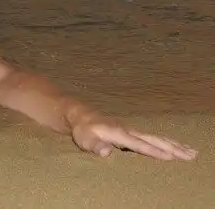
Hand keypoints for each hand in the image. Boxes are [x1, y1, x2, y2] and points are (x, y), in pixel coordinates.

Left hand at [71, 114, 197, 160]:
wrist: (82, 116)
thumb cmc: (84, 130)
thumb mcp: (85, 139)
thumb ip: (95, 145)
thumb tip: (106, 152)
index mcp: (119, 134)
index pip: (139, 144)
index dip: (153, 151)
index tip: (170, 157)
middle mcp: (130, 131)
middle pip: (154, 140)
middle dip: (173, 148)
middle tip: (191, 155)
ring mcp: (133, 130)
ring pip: (157, 138)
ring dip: (174, 145)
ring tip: (191, 152)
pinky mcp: (134, 132)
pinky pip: (154, 138)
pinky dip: (167, 142)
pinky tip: (176, 147)